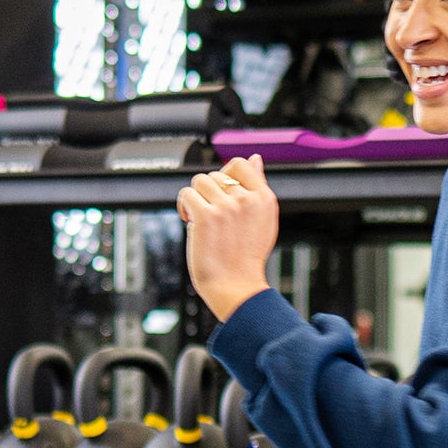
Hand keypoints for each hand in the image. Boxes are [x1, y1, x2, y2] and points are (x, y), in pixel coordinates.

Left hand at [177, 155, 279, 321]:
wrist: (237, 288)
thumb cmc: (246, 260)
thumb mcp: (264, 220)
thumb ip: (259, 187)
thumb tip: (255, 159)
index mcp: (263, 199)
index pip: (240, 164)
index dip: (225, 175)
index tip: (220, 193)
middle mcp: (246, 200)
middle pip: (216, 175)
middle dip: (209, 194)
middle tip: (210, 216)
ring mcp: (227, 207)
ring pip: (199, 181)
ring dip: (195, 198)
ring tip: (198, 218)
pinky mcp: (206, 217)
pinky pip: (187, 194)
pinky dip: (183, 206)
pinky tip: (189, 221)